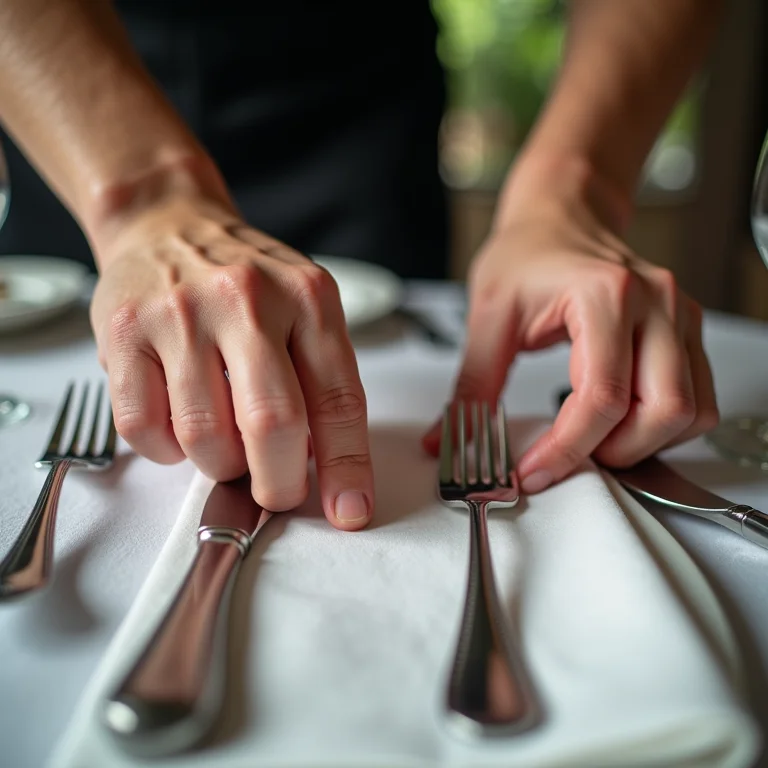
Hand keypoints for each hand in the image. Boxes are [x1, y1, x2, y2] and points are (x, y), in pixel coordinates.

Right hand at [90, 196, 372, 529]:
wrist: (168, 225)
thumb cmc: (245, 282)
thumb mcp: (304, 309)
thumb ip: (320, 378)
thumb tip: (325, 469)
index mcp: (308, 298)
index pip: (338, 397)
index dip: (346, 465)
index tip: (349, 510)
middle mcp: (247, 299)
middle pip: (273, 424)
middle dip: (278, 482)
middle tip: (276, 493)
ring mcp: (181, 314)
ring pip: (205, 436)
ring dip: (221, 464)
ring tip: (225, 443)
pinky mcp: (125, 332)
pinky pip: (143, 429)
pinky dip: (166, 450)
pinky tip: (179, 426)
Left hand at [423, 187, 717, 493]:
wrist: (561, 215)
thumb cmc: (527, 252)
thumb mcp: (489, 315)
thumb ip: (471, 386)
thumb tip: (448, 441)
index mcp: (606, 294)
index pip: (601, 397)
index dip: (567, 449)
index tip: (532, 472)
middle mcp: (656, 304)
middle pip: (662, 411)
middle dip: (613, 452)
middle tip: (566, 456)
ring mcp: (679, 316)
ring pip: (689, 412)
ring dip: (643, 444)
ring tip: (592, 439)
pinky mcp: (685, 330)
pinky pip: (696, 400)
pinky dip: (661, 428)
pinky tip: (619, 421)